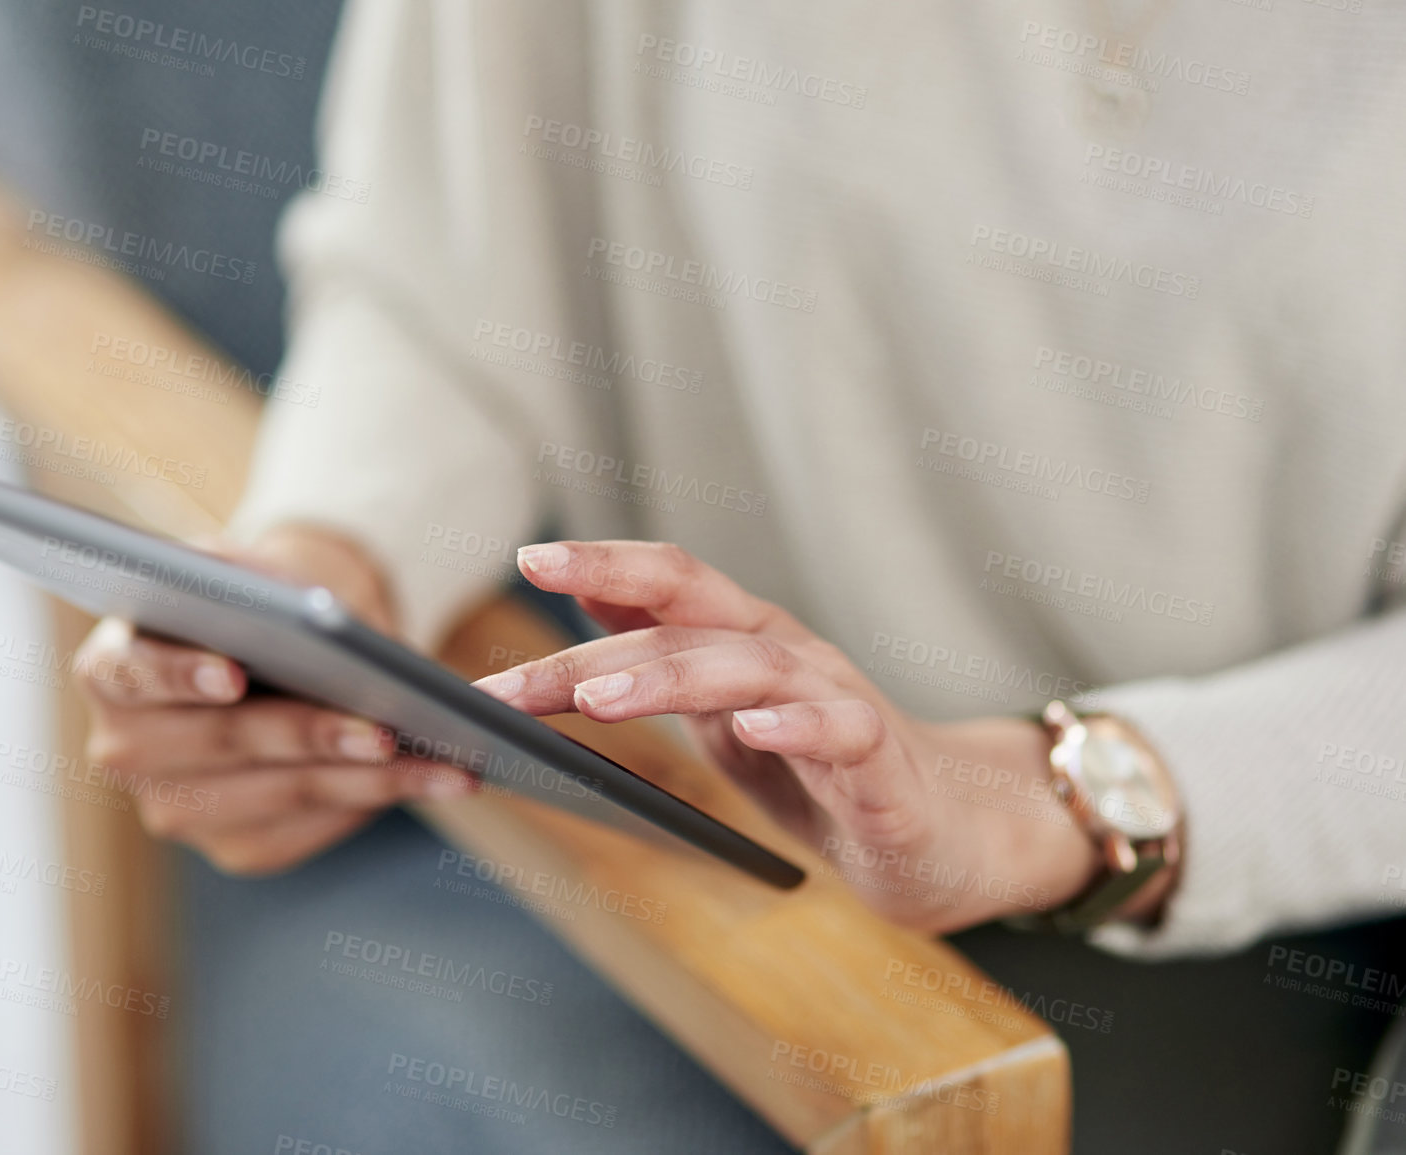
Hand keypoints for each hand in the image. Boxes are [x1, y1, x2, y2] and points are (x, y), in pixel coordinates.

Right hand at [73, 525, 473, 874]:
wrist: (275, 646)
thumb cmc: (258, 601)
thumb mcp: (247, 571)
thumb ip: (254, 582)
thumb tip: (314, 616)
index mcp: (108, 671)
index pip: (134, 673)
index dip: (181, 674)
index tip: (234, 674)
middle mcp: (125, 750)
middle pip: (224, 743)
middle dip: (310, 734)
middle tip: (383, 729)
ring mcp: (174, 809)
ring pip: (280, 794)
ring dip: (367, 780)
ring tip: (439, 761)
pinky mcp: (234, 846)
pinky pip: (306, 831)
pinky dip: (372, 802)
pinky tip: (431, 780)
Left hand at [472, 540, 1107, 932]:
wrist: (949, 834)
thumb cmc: (825, 771)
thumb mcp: (724, 710)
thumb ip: (665, 654)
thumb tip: (589, 595)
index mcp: (744, 641)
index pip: (669, 583)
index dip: (603, 562)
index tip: (528, 558)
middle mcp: (789, 656)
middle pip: (689, 624)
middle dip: (592, 654)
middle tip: (513, 686)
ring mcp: (838, 704)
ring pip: (750, 670)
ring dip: (667, 679)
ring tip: (598, 701)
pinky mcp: (884, 769)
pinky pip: (843, 733)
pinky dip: (797, 728)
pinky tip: (753, 732)